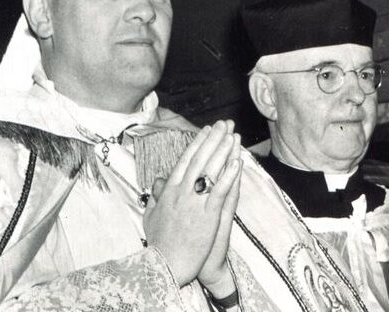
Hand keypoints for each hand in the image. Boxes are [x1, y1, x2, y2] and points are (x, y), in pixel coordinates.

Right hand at [143, 121, 241, 284]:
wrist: (165, 264)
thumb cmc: (158, 243)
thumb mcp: (151, 216)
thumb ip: (155, 197)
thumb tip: (157, 182)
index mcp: (169, 190)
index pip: (186, 160)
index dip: (198, 143)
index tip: (207, 130)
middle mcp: (181, 192)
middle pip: (200, 159)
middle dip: (213, 139)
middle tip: (224, 124)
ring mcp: (195, 203)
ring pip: (211, 171)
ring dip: (223, 151)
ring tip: (233, 135)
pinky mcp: (208, 216)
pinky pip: (220, 191)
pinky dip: (229, 176)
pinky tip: (237, 162)